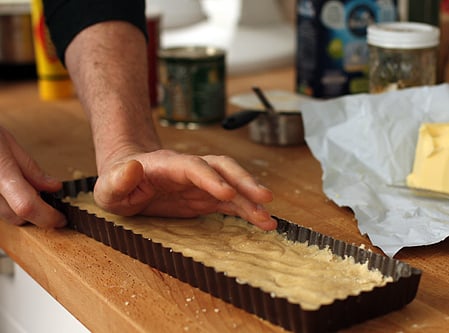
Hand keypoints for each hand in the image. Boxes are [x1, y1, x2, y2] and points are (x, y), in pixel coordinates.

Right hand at [0, 127, 65, 227]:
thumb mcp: (9, 144)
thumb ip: (31, 169)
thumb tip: (54, 187)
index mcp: (0, 172)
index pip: (27, 205)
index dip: (48, 217)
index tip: (61, 218)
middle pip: (16, 216)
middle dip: (37, 214)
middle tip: (48, 202)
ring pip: (4, 216)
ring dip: (19, 210)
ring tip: (25, 190)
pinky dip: (6, 205)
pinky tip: (9, 191)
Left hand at [93, 150, 276, 229]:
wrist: (128, 179)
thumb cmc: (118, 183)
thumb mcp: (108, 185)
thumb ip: (118, 179)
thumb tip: (133, 167)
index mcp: (168, 165)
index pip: (194, 167)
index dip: (211, 178)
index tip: (227, 192)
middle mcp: (190, 170)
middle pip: (223, 168)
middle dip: (244, 182)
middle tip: (264, 198)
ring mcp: (201, 183)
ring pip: (233, 185)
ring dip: (251, 200)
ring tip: (269, 220)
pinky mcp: (206, 197)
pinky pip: (231, 202)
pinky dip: (247, 211)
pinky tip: (262, 222)